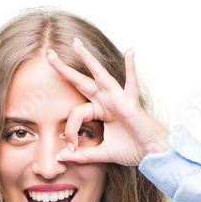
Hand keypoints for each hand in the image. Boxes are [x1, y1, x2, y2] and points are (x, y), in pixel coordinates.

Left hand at [45, 39, 170, 166]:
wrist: (151, 154)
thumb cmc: (132, 150)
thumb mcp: (102, 154)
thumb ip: (83, 155)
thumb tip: (61, 157)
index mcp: (100, 111)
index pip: (76, 113)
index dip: (70, 131)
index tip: (71, 149)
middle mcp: (107, 101)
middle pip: (82, 82)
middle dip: (65, 70)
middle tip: (49, 56)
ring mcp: (118, 98)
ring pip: (100, 75)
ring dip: (88, 59)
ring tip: (76, 44)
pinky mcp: (130, 102)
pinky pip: (131, 83)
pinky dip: (131, 69)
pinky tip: (130, 52)